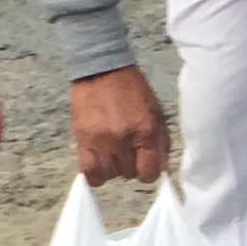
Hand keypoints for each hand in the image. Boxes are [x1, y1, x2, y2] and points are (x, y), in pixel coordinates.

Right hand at [68, 66, 169, 187]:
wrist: (102, 70)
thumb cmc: (131, 90)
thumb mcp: (155, 112)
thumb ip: (161, 143)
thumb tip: (163, 170)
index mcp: (145, 132)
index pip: (150, 173)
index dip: (149, 172)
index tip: (146, 165)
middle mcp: (123, 140)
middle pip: (130, 174)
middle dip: (131, 165)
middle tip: (127, 148)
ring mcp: (102, 142)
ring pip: (110, 175)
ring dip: (113, 168)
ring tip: (113, 151)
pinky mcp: (83, 140)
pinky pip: (90, 172)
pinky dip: (95, 173)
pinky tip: (99, 162)